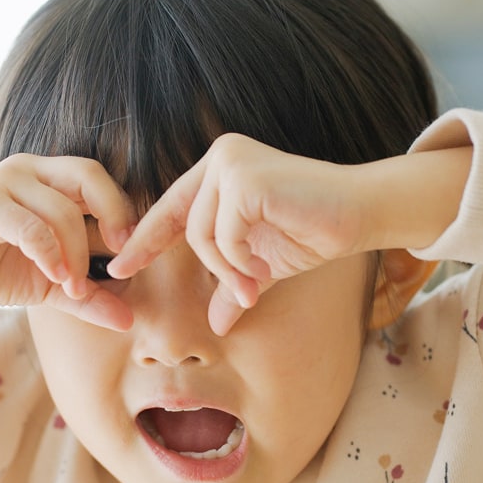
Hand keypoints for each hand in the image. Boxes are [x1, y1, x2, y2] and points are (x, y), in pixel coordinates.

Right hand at [0, 154, 136, 330]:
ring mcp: (5, 183)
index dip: (122, 210)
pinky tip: (54, 277)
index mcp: (50, 177)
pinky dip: (48, 254)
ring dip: (76, 255)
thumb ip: (90, 297)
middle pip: (88, 176)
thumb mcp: (53, 285)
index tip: (132, 251)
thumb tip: (128, 320)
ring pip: (62, 210)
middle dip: (113, 215)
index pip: (99, 179)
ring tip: (73, 287)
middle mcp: (29, 170)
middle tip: (121, 257)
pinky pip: (30, 226)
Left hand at [107, 134, 375, 334]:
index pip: (171, 208)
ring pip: (202, 235)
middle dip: (212, 269)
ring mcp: (232, 163)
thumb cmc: (316, 231)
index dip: (145, 241)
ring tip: (257, 285)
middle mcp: (221, 157)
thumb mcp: (263, 265)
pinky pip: (224, 236)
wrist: (363, 214)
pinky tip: (263, 270)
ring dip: (228, 270)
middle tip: (243, 294)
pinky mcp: (246, 179)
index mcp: (219, 169)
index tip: (119, 270)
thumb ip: (233, 285)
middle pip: (186, 228)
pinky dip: (240, 263)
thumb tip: (215, 325)